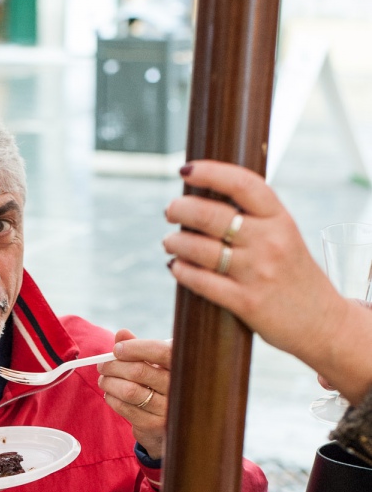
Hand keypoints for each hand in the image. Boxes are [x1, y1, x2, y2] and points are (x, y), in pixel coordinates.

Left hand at [98, 329, 170, 459]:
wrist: (169, 422)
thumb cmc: (159, 385)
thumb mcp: (155, 364)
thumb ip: (139, 348)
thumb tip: (121, 334)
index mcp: (182, 366)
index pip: (161, 352)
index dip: (135, 348)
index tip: (116, 349)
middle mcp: (178, 387)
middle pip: (139, 371)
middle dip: (114, 366)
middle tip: (102, 365)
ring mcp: (168, 408)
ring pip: (129, 391)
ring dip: (110, 383)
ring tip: (104, 379)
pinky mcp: (154, 425)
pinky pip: (125, 408)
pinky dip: (112, 399)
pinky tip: (109, 394)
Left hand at [161, 161, 366, 394]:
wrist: (323, 322)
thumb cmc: (295, 276)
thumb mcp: (285, 236)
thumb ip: (256, 219)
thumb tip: (207, 199)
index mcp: (280, 219)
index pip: (243, 184)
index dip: (210, 172)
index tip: (186, 169)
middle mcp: (269, 242)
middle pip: (212, 215)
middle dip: (181, 209)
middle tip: (170, 210)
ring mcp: (257, 273)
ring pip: (201, 249)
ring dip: (175, 242)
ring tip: (169, 242)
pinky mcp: (246, 303)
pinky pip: (202, 283)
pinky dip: (182, 272)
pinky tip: (175, 267)